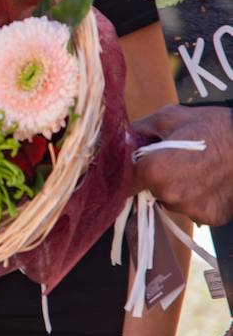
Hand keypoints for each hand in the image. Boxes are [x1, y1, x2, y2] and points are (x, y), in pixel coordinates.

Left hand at [133, 105, 232, 225]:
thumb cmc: (214, 127)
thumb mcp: (170, 117)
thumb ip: (138, 129)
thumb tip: (121, 139)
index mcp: (154, 170)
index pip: (124, 183)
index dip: (127, 174)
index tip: (134, 166)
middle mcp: (169, 195)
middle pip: (148, 191)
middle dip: (154, 177)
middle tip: (174, 159)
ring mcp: (190, 210)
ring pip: (170, 200)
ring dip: (176, 188)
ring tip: (196, 168)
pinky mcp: (210, 218)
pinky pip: (193, 208)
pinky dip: (197, 197)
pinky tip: (210, 181)